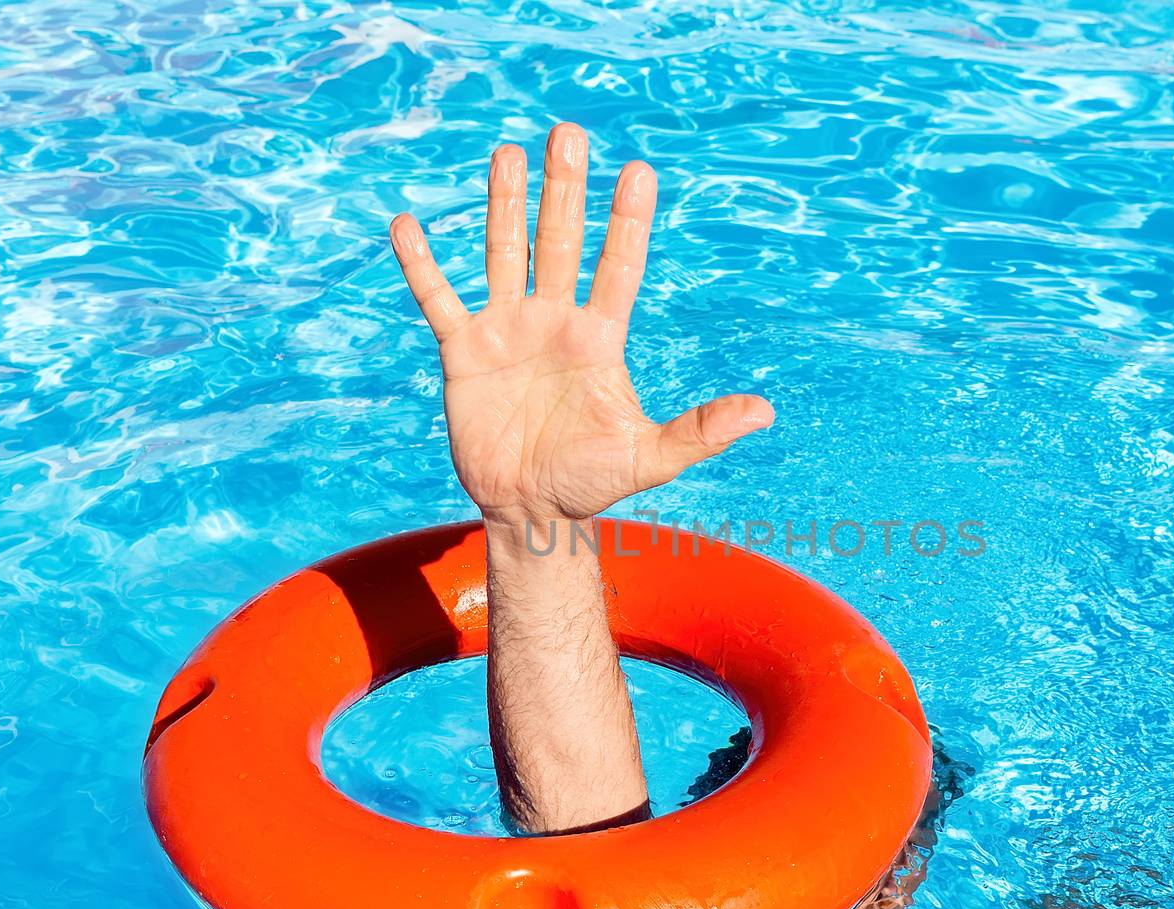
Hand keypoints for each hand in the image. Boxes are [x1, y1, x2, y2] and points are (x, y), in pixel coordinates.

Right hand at [389, 123, 774, 527]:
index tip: (640, 172)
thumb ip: (701, 432)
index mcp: (599, 338)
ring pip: (505, 253)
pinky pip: (439, 298)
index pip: (618, 267)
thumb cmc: (592, 481)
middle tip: (568, 133)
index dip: (627, 222)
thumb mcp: (650, 459)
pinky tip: (407, 226)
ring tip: (508, 153)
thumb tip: (765, 413)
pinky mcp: (463, 351)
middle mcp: (554, 321)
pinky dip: (422, 265)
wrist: (531, 509)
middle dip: (564, 189)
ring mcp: (507, 330)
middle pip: (560, 242)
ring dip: (505, 205)